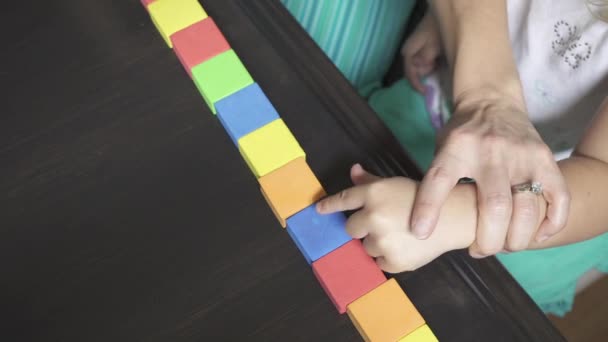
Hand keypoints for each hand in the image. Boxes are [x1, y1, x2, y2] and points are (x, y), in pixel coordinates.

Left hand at [316, 164, 472, 272]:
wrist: (453, 218)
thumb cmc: (423, 198)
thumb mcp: (395, 184)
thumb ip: (370, 181)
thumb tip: (352, 170)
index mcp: (373, 194)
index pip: (343, 200)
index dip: (329, 206)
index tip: (318, 210)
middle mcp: (374, 216)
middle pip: (350, 229)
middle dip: (362, 227)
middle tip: (384, 223)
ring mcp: (382, 240)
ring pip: (365, 247)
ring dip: (377, 243)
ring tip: (399, 234)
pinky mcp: (393, 261)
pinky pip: (379, 263)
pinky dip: (388, 257)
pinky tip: (405, 246)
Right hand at [402, 11, 441, 92]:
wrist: (440, 15)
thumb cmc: (436, 29)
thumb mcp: (433, 44)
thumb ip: (425, 57)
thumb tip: (421, 70)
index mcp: (408, 53)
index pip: (409, 74)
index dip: (417, 85)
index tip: (427, 92)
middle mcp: (408, 54)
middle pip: (415, 73)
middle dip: (425, 74)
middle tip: (436, 66)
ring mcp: (414, 53)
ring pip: (420, 69)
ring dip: (429, 69)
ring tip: (438, 61)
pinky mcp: (421, 52)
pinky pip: (424, 64)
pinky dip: (431, 66)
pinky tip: (437, 61)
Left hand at [410, 93, 569, 255]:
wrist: (491, 100)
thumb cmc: (462, 135)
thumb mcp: (441, 149)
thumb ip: (437, 182)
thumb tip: (425, 228)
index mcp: (456, 148)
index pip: (438, 179)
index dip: (428, 209)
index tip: (421, 233)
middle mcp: (490, 151)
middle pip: (494, 207)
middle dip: (487, 241)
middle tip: (478, 250)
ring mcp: (522, 155)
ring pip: (526, 209)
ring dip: (516, 239)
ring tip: (504, 246)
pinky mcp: (545, 158)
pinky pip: (558, 198)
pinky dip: (551, 224)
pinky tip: (535, 236)